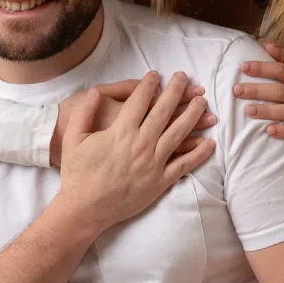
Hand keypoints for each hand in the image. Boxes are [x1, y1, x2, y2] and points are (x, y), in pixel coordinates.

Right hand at [58, 72, 215, 232]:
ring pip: (179, 133)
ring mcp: (153, 163)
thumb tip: (95, 92)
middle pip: (164, 111)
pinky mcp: (160, 182)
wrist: (85, 208)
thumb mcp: (74, 138)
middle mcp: (141, 144)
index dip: (148, 84)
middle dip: (176, 91)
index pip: (140, 100)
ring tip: (202, 101)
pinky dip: (198, 154)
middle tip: (184, 77)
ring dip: (192, 115)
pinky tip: (209, 143)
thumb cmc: (77, 173)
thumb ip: (85, 112)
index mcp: (121, 131)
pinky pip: (184, 165)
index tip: (155, 75)